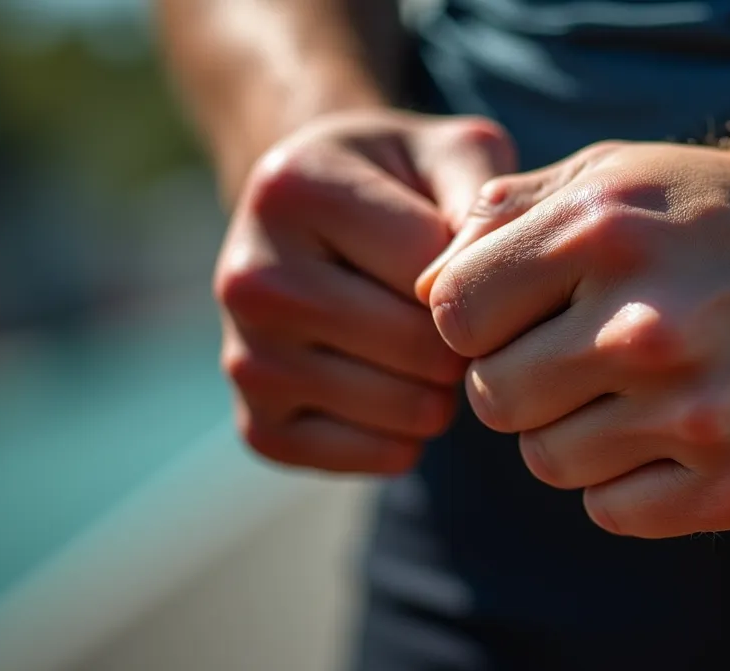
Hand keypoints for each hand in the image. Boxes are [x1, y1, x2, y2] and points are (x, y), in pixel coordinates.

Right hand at [216, 110, 514, 472]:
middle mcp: (248, 276)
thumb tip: (479, 287)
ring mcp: (244, 359)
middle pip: (419, 347)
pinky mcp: (258, 426)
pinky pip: (378, 457)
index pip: (433, 271)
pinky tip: (403, 386)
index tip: (471, 256)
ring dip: (445, 387)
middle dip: (465, 338)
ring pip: (407, 408)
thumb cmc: (406, 183)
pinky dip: (413, 434)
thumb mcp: (453, 154)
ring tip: (432, 344)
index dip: (480, 275)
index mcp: (292, 190)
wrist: (318, 214)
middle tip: (462, 314)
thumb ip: (484, 200)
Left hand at [419, 141, 729, 536]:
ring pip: (549, 462)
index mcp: (602, 234)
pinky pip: (612, 511)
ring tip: (639, 386)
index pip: (454, 317)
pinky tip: (673, 430)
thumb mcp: (609, 176)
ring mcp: (699, 413)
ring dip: (576, 431)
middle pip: (493, 400)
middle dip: (523, 379)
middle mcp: (647, 326)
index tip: (521, 314)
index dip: (478, 320)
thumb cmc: (710, 216)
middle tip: (581, 355)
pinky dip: (628, 480)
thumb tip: (422, 291)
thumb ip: (502, 218)